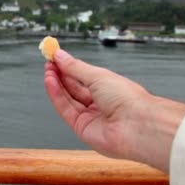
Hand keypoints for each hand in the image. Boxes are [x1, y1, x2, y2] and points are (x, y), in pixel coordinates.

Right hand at [43, 49, 184, 172]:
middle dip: (60, 75)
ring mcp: (91, 117)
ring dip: (56, 84)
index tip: (56, 57)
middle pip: (74, 88)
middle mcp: (100, 103)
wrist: (136, 124)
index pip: (83, 77)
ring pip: (68, 99)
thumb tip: (61, 55)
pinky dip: (56, 95)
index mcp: (109, 89)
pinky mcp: (82, 128)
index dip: (68, 67)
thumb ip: (75, 67)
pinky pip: (65, 109)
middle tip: (49, 62)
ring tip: (48, 70)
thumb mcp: (97, 75)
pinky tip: (51, 82)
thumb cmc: (127, 99)